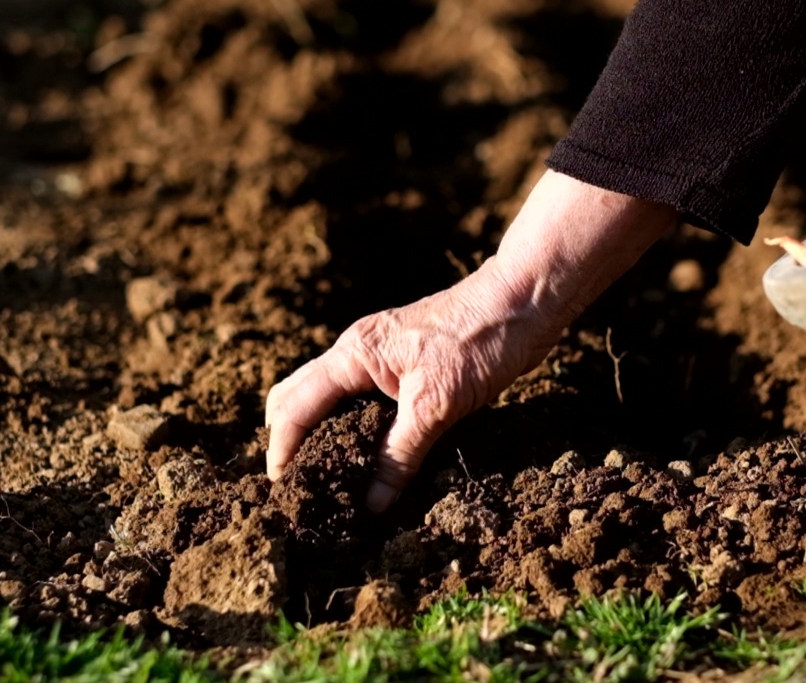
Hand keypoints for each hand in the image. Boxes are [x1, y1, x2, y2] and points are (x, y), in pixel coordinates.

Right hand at [264, 258, 562, 511]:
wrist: (525, 301)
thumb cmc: (480, 339)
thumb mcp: (436, 404)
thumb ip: (399, 454)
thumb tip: (371, 505)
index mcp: (354, 354)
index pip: (295, 406)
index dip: (282, 448)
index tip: (280, 489)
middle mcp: (359, 353)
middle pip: (300, 397)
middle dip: (291, 439)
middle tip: (299, 486)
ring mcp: (382, 359)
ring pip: (331, 399)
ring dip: (323, 435)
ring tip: (328, 480)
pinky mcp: (408, 368)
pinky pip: (365, 401)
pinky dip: (356, 429)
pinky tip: (369, 458)